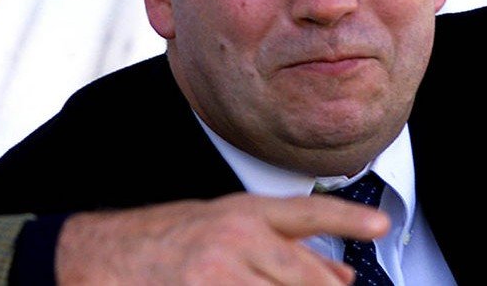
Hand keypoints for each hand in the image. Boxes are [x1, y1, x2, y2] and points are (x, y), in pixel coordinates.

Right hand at [55, 193, 389, 284]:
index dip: (349, 218)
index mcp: (247, 213)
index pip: (309, 211)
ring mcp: (215, 272)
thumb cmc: (174, 239)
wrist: (104, 256)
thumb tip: (343, 275)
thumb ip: (290, 247)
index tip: (382, 225)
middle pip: (303, 275)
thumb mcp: (233, 229)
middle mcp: (235, 237)